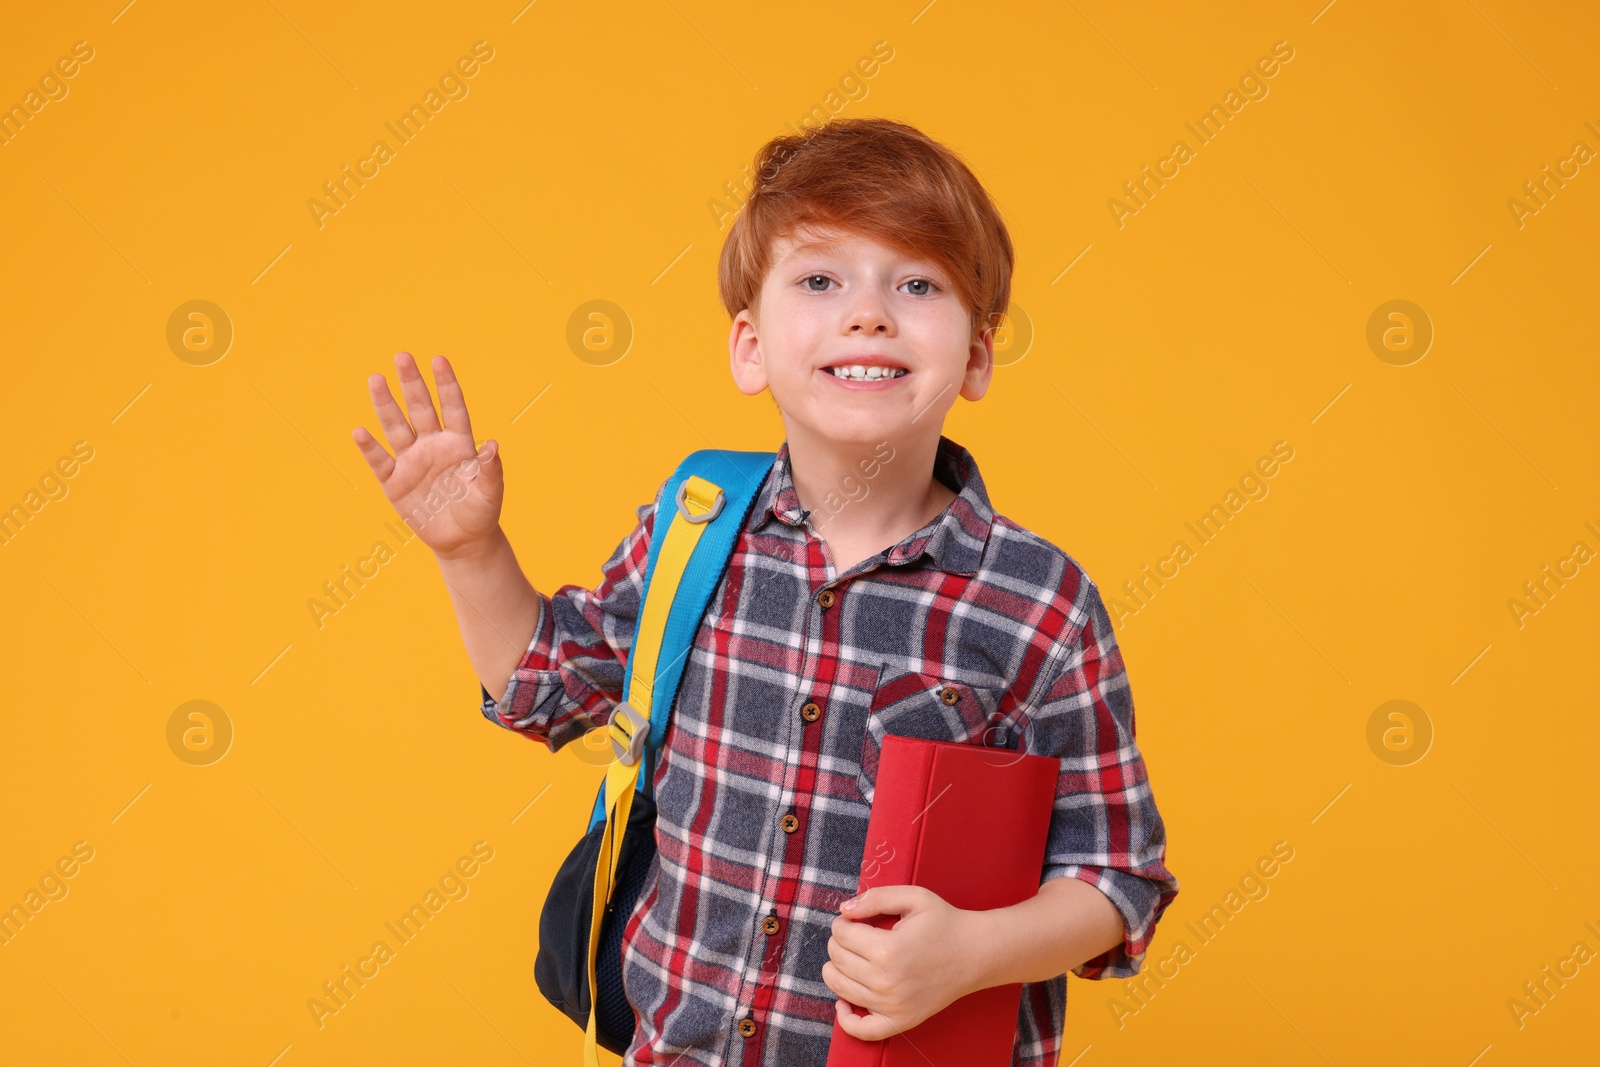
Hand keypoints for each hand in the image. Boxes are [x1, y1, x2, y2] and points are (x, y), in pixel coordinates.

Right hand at [352, 353, 503, 557]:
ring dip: (386, 404)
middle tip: (402, 356)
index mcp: (459, 444)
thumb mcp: (489, 494)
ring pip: (396, 427)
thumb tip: (492, 446)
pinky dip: (369, 448)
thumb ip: (490, 471)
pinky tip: (360, 432)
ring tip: (376, 379)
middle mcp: (433, 446)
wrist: (462, 541)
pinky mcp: (394, 482)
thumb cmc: (480, 513)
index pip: (452, 408)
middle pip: (421, 409)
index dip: (446, 385)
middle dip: (412, 383)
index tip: (439, 360)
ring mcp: (412, 461)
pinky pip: (379, 462)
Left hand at [821, 885, 989, 1041]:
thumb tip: (844, 910)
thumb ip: (875, 898)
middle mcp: (886, 982)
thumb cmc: (945, 924)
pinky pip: (861, 1030)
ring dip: (837, 969)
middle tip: (856, 935)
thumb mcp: (914, 897)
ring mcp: (892, 1005)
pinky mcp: (900, 1021)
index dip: (843, 922)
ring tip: (853, 958)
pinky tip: (843, 1003)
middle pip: (837, 959)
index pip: (841, 934)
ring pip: (840, 987)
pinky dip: (846, 1018)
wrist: (975, 954)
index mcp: (887, 950)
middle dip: (840, 942)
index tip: (854, 920)